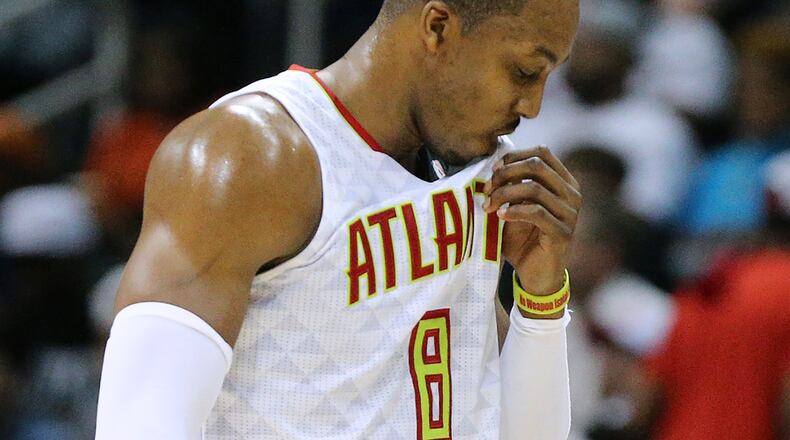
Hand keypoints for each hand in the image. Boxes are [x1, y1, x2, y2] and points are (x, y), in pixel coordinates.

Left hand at [483, 146, 581, 296]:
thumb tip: (492, 165)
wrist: (534, 275)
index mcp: (564, 182)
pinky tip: (500, 216)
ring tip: (488, 206)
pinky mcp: (563, 234)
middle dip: (506, 174)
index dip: (514, 156)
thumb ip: (510, 185)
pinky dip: (514, 211)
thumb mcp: (514, 206)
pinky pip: (536, 213)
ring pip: (534, 188)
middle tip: (487, 189)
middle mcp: (572, 194)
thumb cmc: (522, 238)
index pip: (542, 152)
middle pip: (537, 166)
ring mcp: (571, 214)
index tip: (493, 170)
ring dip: (504, 194)